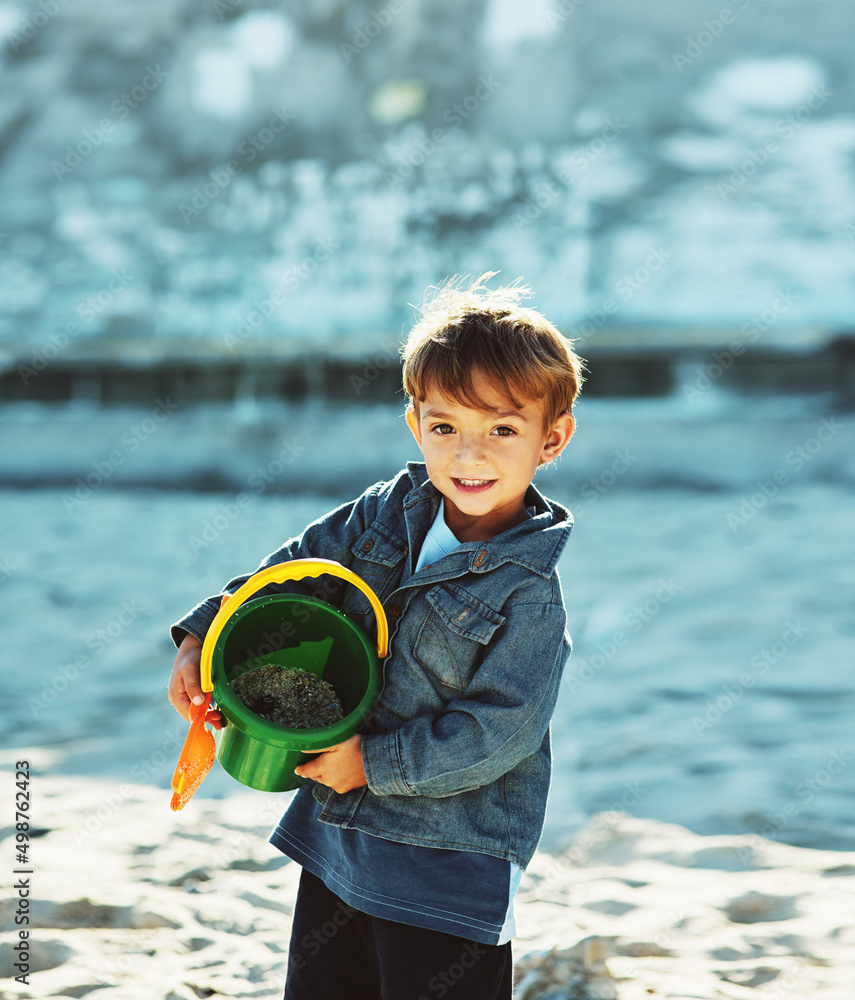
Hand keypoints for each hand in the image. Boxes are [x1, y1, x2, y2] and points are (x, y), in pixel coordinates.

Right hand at [167, 599, 230, 728]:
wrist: (191, 647)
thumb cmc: (190, 657)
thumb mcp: (190, 670)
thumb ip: (193, 686)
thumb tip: (198, 703)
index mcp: (176, 696)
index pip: (189, 712)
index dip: (202, 717)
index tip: (215, 718)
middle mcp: (179, 699)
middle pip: (192, 714)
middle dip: (206, 718)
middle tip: (220, 721)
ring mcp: (185, 697)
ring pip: (196, 711)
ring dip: (207, 716)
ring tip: (220, 720)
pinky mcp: (192, 693)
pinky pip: (198, 705)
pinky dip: (207, 709)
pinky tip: (216, 711)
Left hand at [294, 734, 366, 793]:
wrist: (378, 760)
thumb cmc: (357, 747)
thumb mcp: (337, 741)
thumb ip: (318, 745)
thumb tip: (302, 748)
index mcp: (323, 768)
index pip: (305, 771)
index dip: (300, 768)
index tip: (296, 768)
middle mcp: (328, 780)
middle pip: (315, 776)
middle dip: (313, 769)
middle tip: (315, 760)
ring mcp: (338, 786)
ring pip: (325, 780)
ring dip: (325, 773)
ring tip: (330, 763)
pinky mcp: (347, 789)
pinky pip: (336, 783)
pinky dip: (335, 777)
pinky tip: (341, 768)